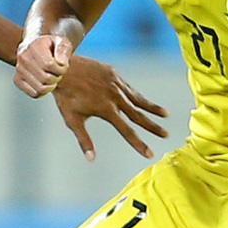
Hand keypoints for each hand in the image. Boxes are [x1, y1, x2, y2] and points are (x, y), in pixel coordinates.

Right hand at [15, 32, 73, 96]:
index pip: (49, 65)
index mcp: (33, 46)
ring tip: (51, 76)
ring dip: (51, 86)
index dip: (61, 68)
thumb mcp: (62, 42)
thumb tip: (60, 62)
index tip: (63, 65)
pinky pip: (34, 94)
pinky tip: (45, 83)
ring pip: (40, 88)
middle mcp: (23, 58)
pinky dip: (43, 92)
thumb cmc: (51, 45)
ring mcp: (19, 70)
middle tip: (58, 72)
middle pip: (46, 78)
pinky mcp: (17, 80)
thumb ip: (63, 50)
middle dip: (57, 77)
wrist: (36, 45)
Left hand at [52, 55, 168, 160]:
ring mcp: (116, 84)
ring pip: (138, 99)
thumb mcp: (72, 119)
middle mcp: (116, 97)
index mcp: (107, 110)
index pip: (127, 131)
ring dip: (152, 108)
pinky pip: (129, 88)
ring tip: (165, 114)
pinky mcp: (114, 74)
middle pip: (138, 115)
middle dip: (153, 127)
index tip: (149, 153)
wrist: (61, 68)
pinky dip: (137, 95)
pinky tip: (143, 100)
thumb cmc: (65, 96)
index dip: (139, 144)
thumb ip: (84, 139)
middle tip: (166, 135)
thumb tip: (91, 159)